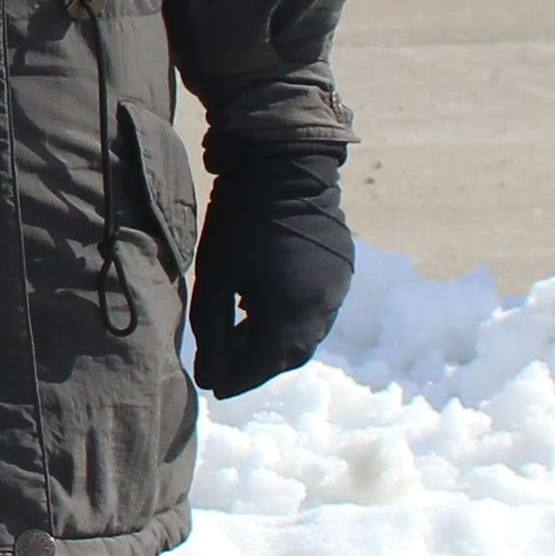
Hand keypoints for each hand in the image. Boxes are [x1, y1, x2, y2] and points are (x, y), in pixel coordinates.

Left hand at [190, 137, 354, 397]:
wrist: (283, 165)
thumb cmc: (239, 219)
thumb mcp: (214, 278)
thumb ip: (213, 333)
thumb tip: (210, 378)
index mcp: (290, 311)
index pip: (263, 365)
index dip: (238, 381)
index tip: (213, 390)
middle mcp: (323, 306)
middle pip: (289, 355)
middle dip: (257, 366)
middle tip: (225, 368)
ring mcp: (339, 288)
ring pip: (308, 334)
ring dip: (276, 343)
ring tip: (240, 338)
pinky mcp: (343, 269)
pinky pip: (319, 310)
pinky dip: (293, 320)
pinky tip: (264, 308)